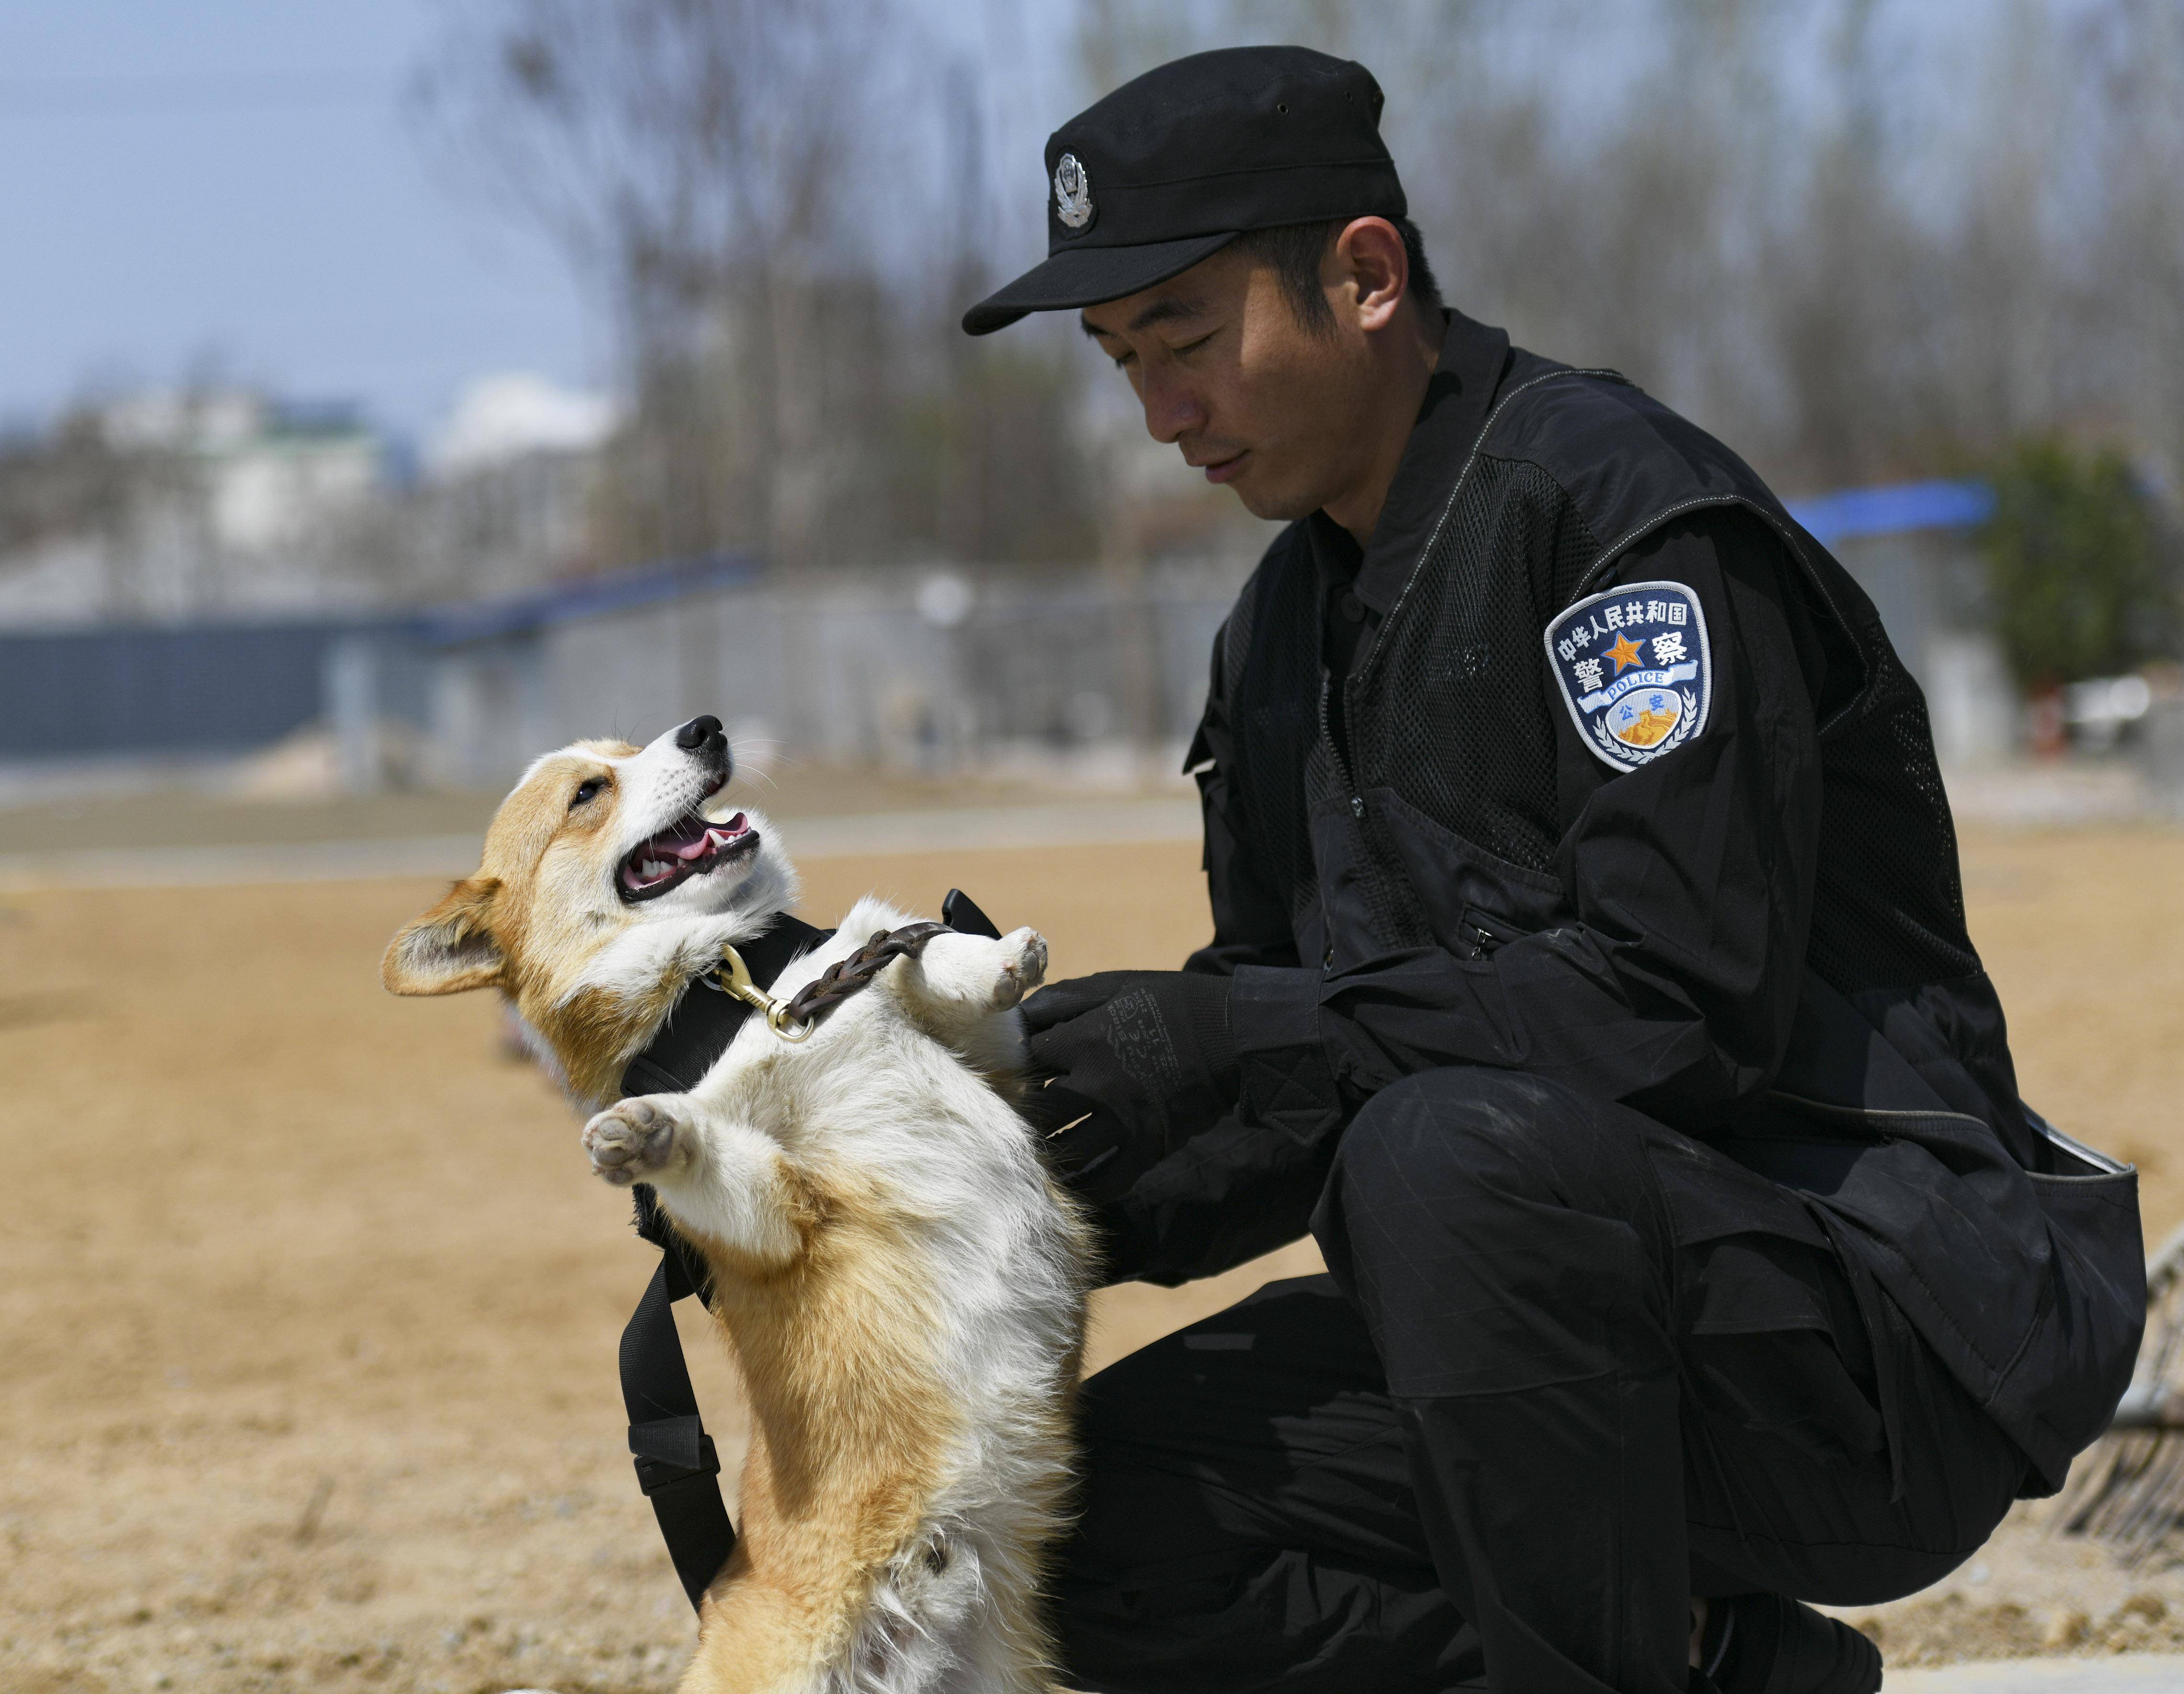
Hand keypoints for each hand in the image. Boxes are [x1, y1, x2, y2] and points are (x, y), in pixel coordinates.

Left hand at [1020, 971, 1238, 1203]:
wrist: (1232, 1035)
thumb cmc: (1171, 1003)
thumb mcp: (1117, 986)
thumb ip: (1064, 999)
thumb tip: (1019, 1016)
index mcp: (1085, 1039)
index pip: (1026, 1060)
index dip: (1016, 1066)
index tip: (1015, 1072)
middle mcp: (1098, 1084)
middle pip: (1038, 1112)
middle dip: (1024, 1115)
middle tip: (1018, 1118)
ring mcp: (1123, 1120)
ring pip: (1065, 1150)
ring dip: (1048, 1153)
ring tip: (1038, 1152)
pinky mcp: (1148, 1146)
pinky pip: (1105, 1180)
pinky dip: (1085, 1186)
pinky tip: (1073, 1182)